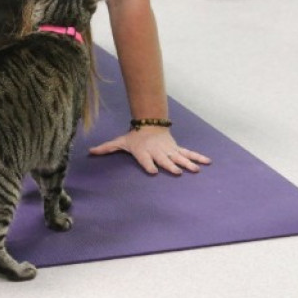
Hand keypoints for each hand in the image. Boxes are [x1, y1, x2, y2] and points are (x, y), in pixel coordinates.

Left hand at [88, 127, 210, 174]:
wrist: (149, 125)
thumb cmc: (134, 138)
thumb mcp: (119, 142)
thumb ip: (106, 148)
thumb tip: (89, 151)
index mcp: (143, 152)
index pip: (146, 160)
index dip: (149, 165)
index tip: (153, 172)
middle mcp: (157, 152)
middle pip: (165, 160)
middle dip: (170, 166)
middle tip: (177, 172)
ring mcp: (169, 151)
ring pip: (179, 157)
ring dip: (187, 163)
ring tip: (195, 170)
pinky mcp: (177, 150)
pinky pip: (189, 153)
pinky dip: (198, 157)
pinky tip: (207, 162)